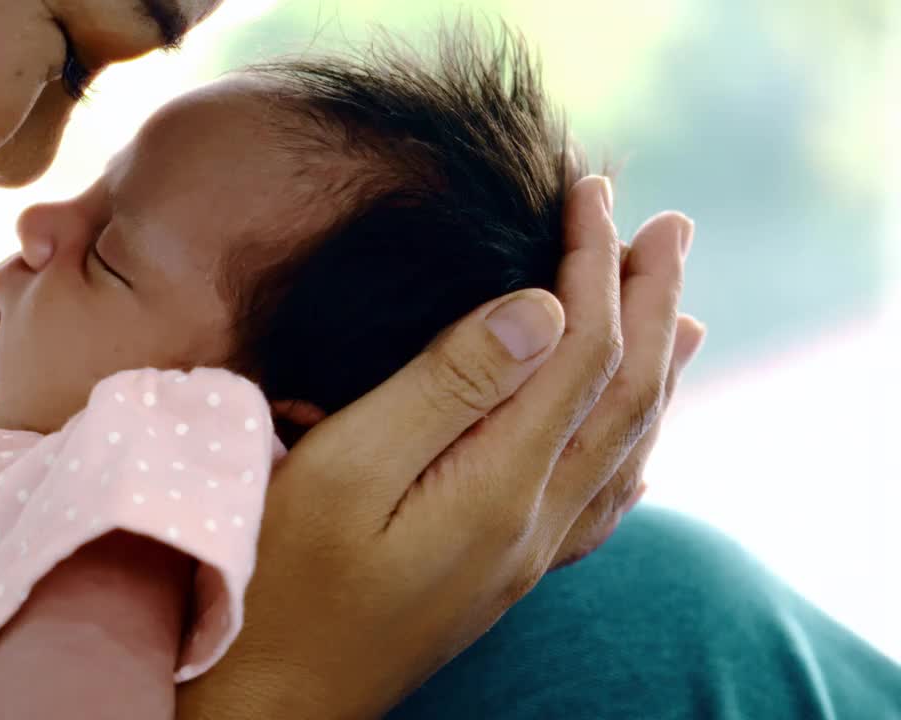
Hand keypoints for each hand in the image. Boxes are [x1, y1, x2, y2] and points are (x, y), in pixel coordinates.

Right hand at [176, 177, 697, 718]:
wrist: (273, 702)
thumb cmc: (284, 580)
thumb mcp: (348, 469)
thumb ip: (445, 386)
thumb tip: (537, 311)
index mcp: (500, 484)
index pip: (577, 349)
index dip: (591, 264)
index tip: (588, 190)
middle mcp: (533, 521)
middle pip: (621, 393)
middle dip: (649, 301)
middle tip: (670, 228)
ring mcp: (522, 555)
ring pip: (622, 447)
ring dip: (655, 369)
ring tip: (682, 315)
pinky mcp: (499, 574)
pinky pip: (599, 504)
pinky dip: (631, 452)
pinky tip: (640, 446)